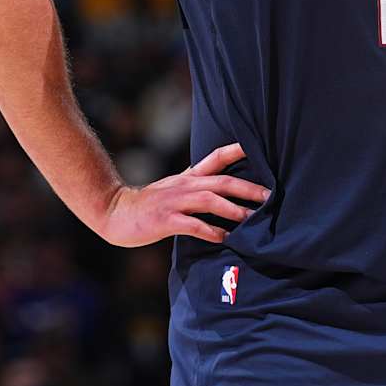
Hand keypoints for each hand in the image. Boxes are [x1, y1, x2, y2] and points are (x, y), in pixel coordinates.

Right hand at [98, 143, 269, 246]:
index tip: (259, 147)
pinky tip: (224, 238)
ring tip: (251, 218)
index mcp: (188, 177)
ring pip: (209, 200)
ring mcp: (174, 202)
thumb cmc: (151, 205)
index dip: (237, 151)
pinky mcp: (165, 220)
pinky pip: (192, 225)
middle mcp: (184, 185)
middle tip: (270, 196)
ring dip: (232, 209)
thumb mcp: (176, 189)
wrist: (116, 212)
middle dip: (248, 188)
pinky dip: (210, 231)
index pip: (216, 157)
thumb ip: (199, 188)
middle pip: (221, 181)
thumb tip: (229, 195)